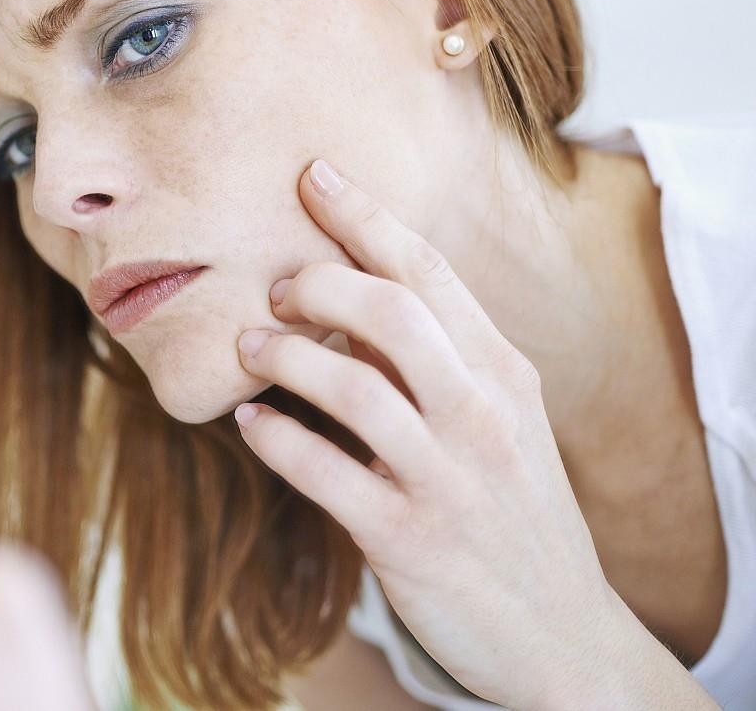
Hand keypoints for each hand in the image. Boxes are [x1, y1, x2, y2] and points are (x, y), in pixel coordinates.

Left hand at [231, 159, 625, 708]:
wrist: (562, 634)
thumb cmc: (513, 509)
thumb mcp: (503, 422)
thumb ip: (443, 361)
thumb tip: (353, 297)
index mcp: (503, 372)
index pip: (431, 271)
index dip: (365, 216)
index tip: (313, 175)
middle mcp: (482, 416)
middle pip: (393, 313)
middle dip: (319, 283)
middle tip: (276, 286)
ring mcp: (448, 479)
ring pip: (356, 389)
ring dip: (286, 358)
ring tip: (248, 348)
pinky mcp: (408, 539)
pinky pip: (326, 474)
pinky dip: (276, 441)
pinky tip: (249, 425)